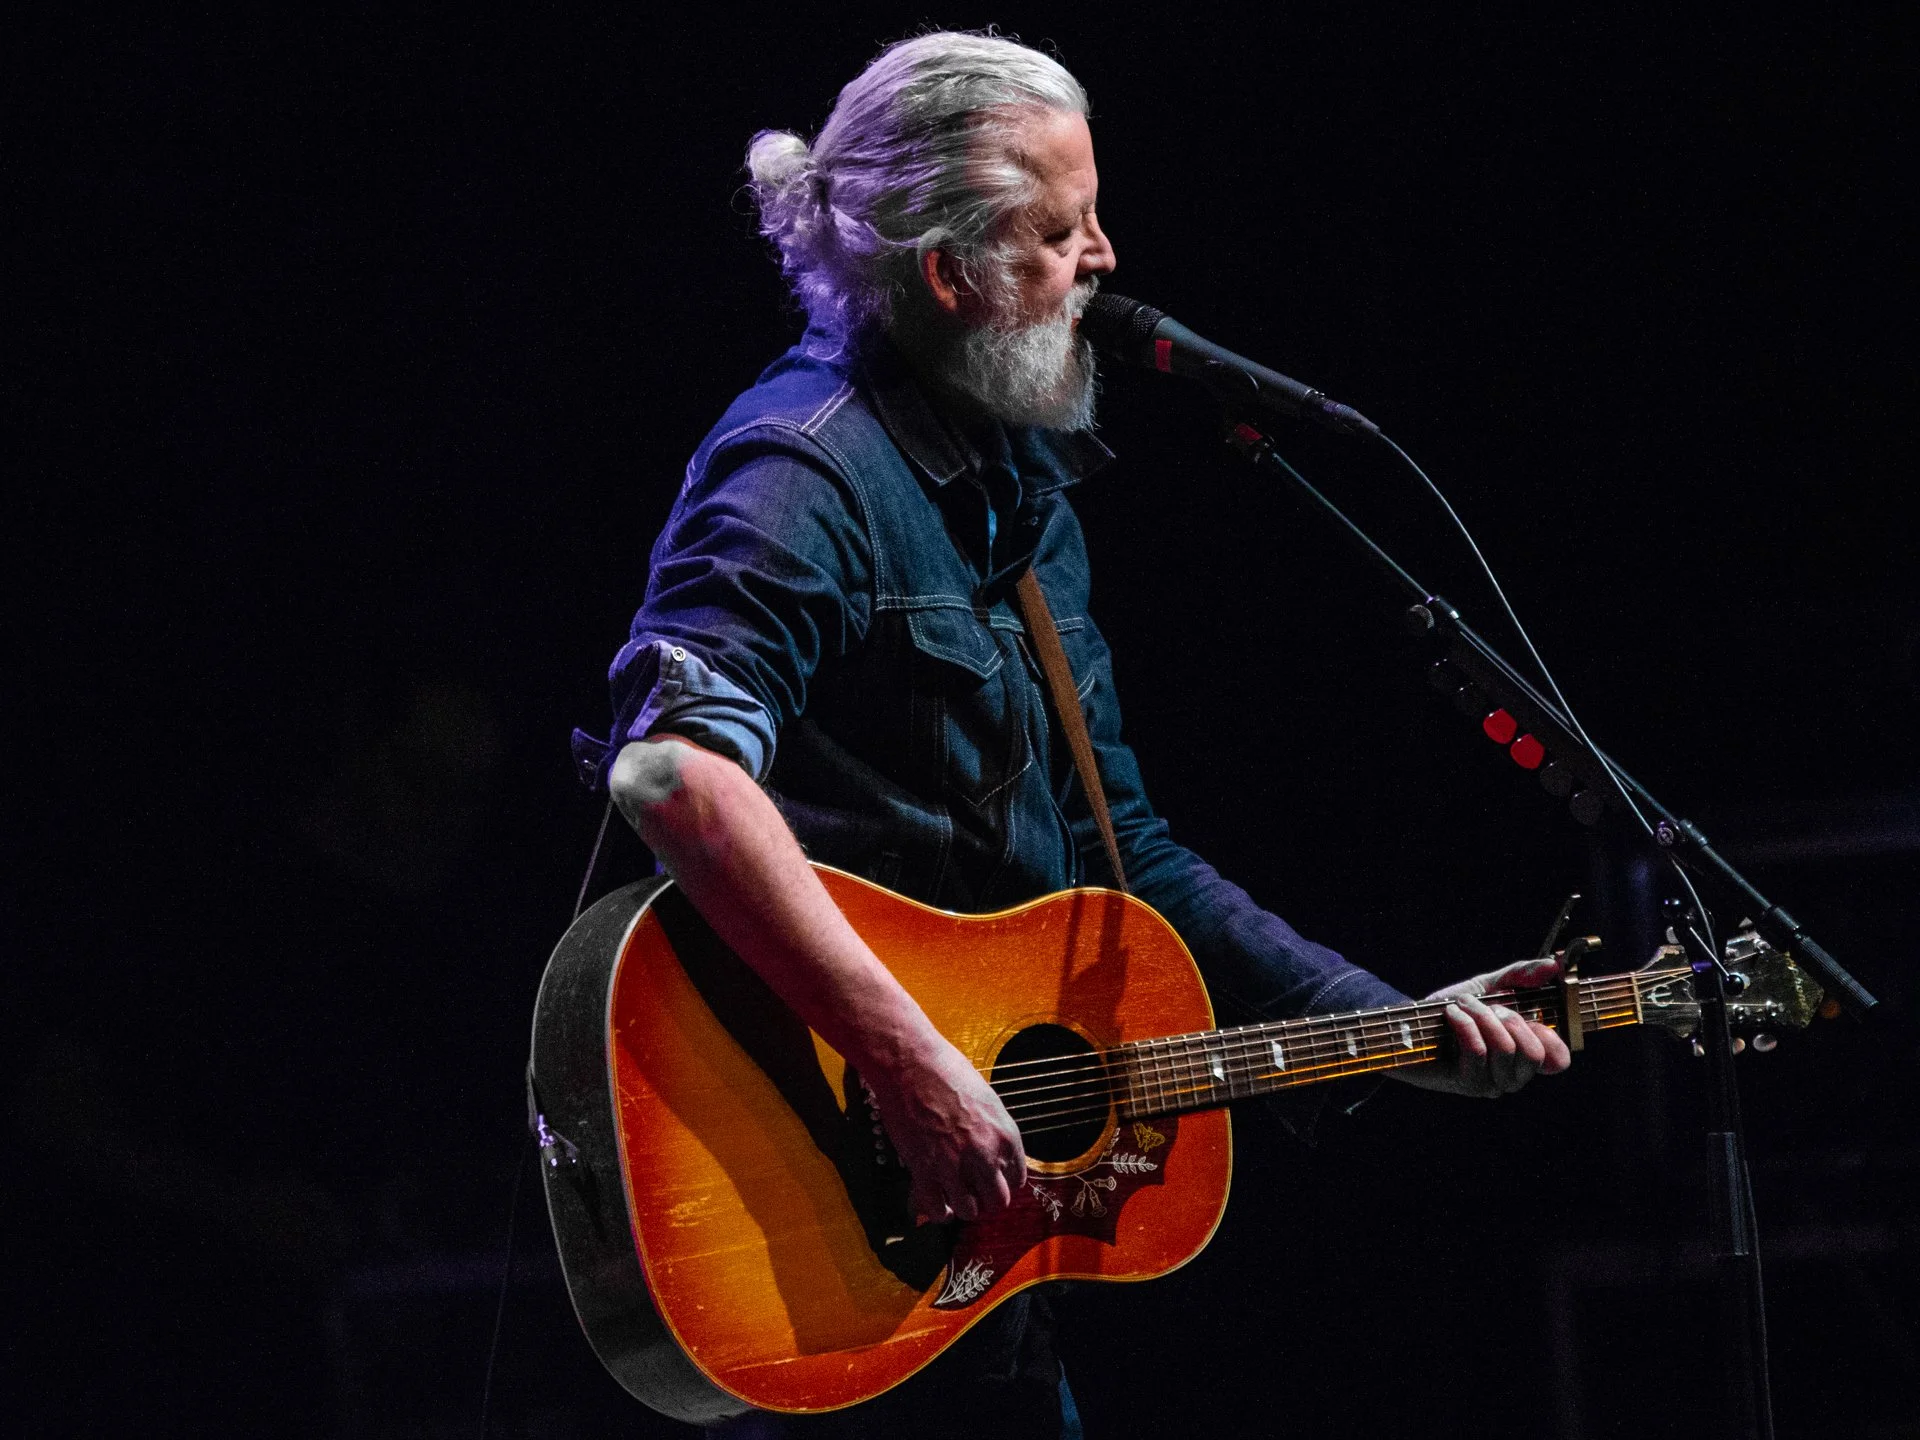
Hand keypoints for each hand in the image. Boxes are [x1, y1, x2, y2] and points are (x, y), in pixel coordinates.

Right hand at [863, 1037, 1027, 1225]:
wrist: (911, 1064)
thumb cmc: (947, 1072)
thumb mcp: (986, 1100)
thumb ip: (993, 1132)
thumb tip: (992, 1154)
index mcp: (1005, 1135)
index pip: (1018, 1179)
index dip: (1003, 1181)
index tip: (992, 1179)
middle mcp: (985, 1154)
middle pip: (998, 1201)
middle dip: (986, 1199)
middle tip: (975, 1191)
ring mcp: (955, 1165)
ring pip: (970, 1211)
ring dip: (964, 1207)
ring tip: (955, 1196)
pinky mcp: (925, 1170)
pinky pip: (938, 1209)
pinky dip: (939, 1212)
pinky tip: (938, 1202)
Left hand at [1397, 957, 1572, 1096]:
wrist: (1409, 1023)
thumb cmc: (1453, 1009)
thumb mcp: (1488, 986)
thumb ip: (1521, 975)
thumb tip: (1554, 965)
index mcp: (1524, 1055)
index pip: (1559, 1061)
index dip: (1552, 1036)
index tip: (1533, 1012)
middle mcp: (1513, 1075)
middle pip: (1533, 1052)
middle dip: (1510, 1019)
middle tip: (1490, 1006)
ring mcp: (1492, 1084)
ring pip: (1505, 1049)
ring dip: (1481, 1016)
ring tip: (1462, 1006)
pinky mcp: (1467, 1084)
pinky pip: (1478, 1051)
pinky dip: (1464, 1024)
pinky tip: (1451, 1014)